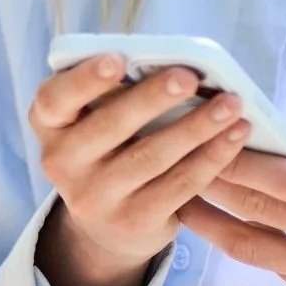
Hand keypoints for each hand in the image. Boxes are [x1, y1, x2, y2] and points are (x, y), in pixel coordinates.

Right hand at [28, 56, 253, 285]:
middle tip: (189, 76)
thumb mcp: (92, 122)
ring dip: (197, 126)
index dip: (85, 80)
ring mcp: (96, 198)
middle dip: (153, 98)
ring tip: (231, 104)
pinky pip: (180, 184)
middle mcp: (62, 164)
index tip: (119, 59)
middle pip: (110, 126)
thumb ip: (114, 94)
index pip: (54, 99)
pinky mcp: (134, 221)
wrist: (105, 225)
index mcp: (50, 126)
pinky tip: (235, 134)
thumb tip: (171, 62)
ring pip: (152, 156)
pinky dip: (212, 156)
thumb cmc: (107, 149)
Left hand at [177, 88, 285, 285]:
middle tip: (173, 155)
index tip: (209, 131)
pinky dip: (244, 243)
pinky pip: (274, 268)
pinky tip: (217, 221)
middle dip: (213, 181)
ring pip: (253, 248)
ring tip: (175, 194)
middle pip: (261, 211)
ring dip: (209, 222)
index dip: (242, 158)